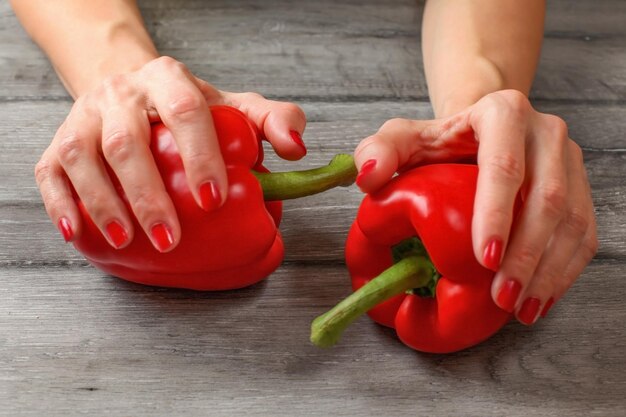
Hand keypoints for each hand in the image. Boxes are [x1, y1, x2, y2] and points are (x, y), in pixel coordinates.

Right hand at [36, 56, 306, 251]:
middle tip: (171, 239)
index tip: (213, 200)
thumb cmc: (186, 107)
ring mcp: (85, 117)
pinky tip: (77, 231)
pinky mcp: (58, 141)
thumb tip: (296, 150)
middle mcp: (122, 94)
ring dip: (103, 203)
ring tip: (126, 241)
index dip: (200, 157)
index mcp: (170, 80)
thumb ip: (273, 121)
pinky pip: (50, 171)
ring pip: (83, 156)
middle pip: (127, 141)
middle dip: (149, 194)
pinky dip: (61, 203)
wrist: (130, 87)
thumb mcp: (234, 106)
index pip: (186, 112)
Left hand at [353, 89, 597, 324]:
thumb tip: (368, 178)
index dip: (497, 213)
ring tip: (520, 308)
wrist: (479, 131)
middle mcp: (547, 132)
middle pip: (546, 198)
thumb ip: (377, 152)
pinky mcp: (580, 187)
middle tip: (500, 297)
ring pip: (571, 220)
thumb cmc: (438, 141)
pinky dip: (565, 270)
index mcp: (503, 112)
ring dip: (549, 270)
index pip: (504, 166)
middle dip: (526, 255)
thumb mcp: (401, 139)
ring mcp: (570, 160)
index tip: (484, 258)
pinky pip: (583, 233)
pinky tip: (541, 298)